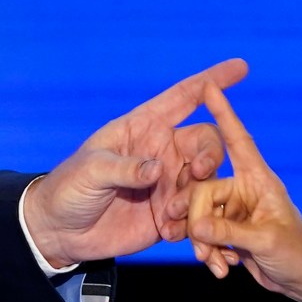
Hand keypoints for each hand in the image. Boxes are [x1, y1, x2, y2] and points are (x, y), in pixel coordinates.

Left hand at [23, 59, 247, 266]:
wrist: (61, 231)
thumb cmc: (69, 188)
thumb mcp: (90, 171)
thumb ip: (124, 168)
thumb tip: (158, 168)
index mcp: (144, 127)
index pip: (183, 98)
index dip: (211, 82)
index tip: (240, 68)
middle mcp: (163, 151)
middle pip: (206, 142)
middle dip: (212, 154)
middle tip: (202, 171)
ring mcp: (168, 183)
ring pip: (206, 182)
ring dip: (198, 196)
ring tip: (172, 214)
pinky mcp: (169, 215)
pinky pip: (194, 216)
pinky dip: (191, 224)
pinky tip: (172, 233)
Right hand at [184, 85, 301, 300]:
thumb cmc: (295, 255)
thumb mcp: (265, 242)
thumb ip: (229, 232)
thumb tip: (194, 225)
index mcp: (259, 180)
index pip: (238, 140)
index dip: (225, 114)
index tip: (209, 86)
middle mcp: (245, 189)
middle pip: (204, 189)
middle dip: (196, 217)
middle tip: (196, 243)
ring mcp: (235, 209)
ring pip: (199, 214)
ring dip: (202, 242)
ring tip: (214, 262)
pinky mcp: (228, 229)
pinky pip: (204, 233)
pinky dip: (209, 253)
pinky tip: (222, 269)